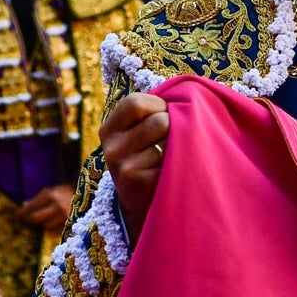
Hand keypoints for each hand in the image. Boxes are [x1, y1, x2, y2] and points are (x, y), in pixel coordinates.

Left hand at [17, 182, 74, 231]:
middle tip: (27, 220)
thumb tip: (23, 205)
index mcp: (52, 195)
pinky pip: (56, 232)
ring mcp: (65, 217)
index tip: (16, 216)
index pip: (32, 206)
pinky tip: (54, 225)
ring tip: (46, 219)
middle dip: (31, 220)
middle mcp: (58, 206)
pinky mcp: (71, 226)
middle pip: (36, 218)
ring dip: (44, 224)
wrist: (91, 198)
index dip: (22, 212)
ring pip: (46, 226)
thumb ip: (39, 198)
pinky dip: (53, 229)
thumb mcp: (54, 190)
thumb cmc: (69, 192)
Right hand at [100, 93, 168, 242]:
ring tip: (172, 154)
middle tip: (172, 139)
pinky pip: (172, 160)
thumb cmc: (148, 156)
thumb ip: (150, 112)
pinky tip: (170, 171)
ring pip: (168, 139)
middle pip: (159, 121)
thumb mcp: (137, 132)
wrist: (142, 203)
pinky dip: (178, 162)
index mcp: (108, 130)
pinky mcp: (139, 184)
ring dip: (178, 143)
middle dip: (174, 125)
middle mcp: (110, 149)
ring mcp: (123, 168)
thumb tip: (188, 94)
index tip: (166, 114)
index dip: (158, 105)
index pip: (135, 103)